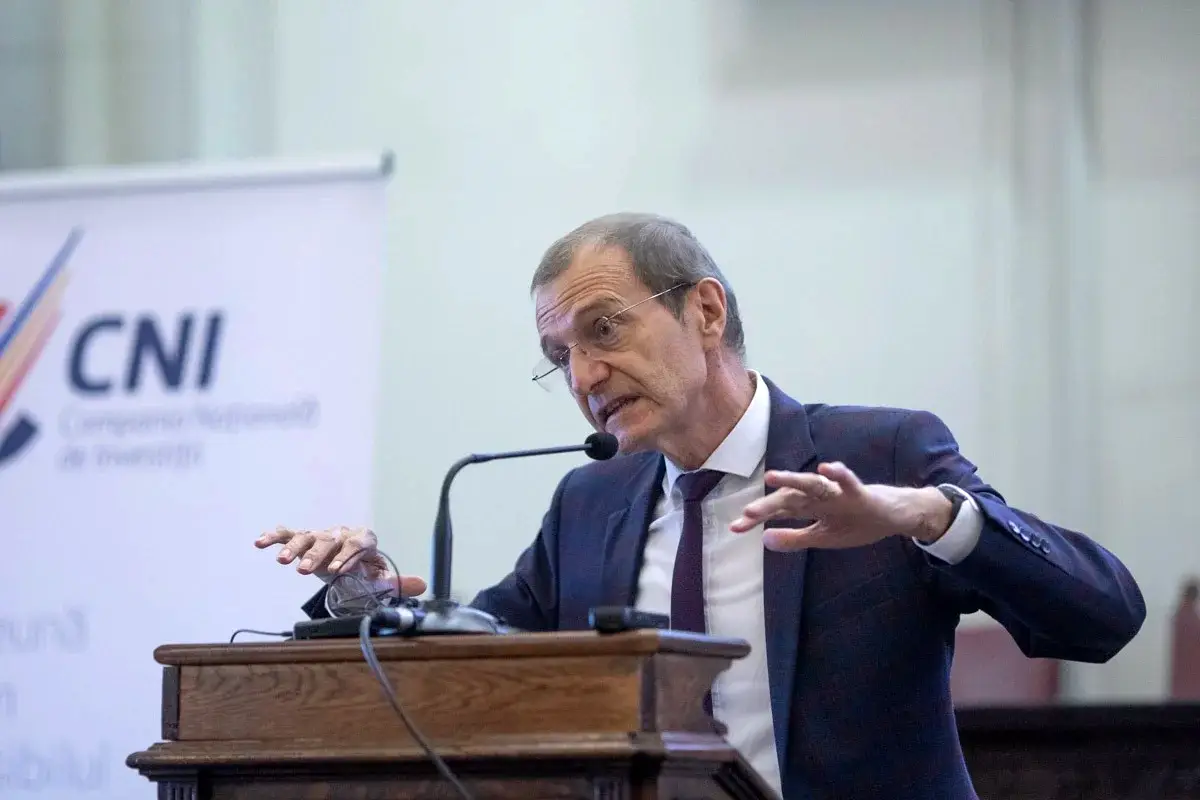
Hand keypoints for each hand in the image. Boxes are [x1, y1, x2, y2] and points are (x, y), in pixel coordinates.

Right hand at [255, 525, 427, 596]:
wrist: (348, 563)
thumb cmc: (363, 571)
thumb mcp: (380, 580)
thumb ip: (399, 583)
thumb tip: (422, 584)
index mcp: (363, 540)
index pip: (358, 544)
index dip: (348, 556)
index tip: (337, 571)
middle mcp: (341, 533)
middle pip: (330, 540)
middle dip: (318, 555)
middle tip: (305, 570)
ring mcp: (321, 535)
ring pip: (307, 537)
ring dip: (294, 548)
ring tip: (282, 561)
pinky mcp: (304, 538)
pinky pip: (288, 534)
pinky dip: (275, 537)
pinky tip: (261, 542)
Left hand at [730, 462, 953, 551]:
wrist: (895, 516)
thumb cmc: (857, 522)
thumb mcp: (823, 537)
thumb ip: (795, 538)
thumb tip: (764, 540)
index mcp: (810, 507)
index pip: (778, 511)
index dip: (757, 518)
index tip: (735, 528)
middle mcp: (819, 496)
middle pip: (789, 499)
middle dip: (768, 506)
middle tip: (746, 514)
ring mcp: (839, 493)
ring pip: (813, 485)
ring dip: (794, 481)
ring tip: (772, 477)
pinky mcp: (861, 493)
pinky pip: (849, 482)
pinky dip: (839, 474)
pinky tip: (826, 468)